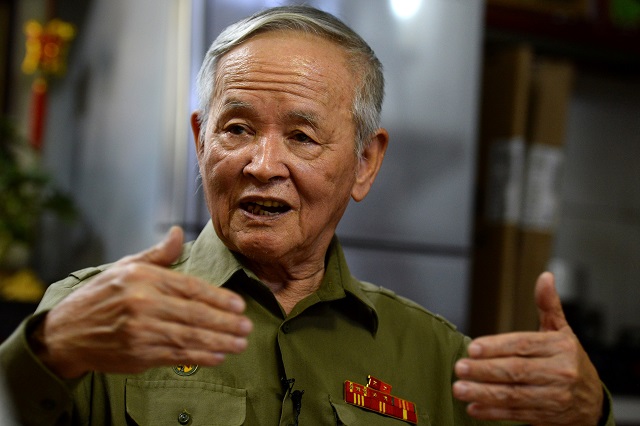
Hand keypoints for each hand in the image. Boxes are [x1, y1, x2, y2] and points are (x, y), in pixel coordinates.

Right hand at [31, 227, 252, 378]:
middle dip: (225, 322)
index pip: (190, 287)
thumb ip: (157, 255)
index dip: (218, 298)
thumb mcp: (125, 267)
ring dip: (219, 341)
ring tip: (240, 343)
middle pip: (194, 314)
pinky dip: (200, 357)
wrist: (67, 332)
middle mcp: (142, 304)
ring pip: (189, 336)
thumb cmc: (100, 296)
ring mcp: (140, 331)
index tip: (239, 305)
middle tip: (246, 327)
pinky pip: (176, 355)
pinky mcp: (138, 354)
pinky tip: (217, 356)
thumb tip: (178, 233)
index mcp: (143, 279)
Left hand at [453, 272, 603, 424]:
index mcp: (560, 347)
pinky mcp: (546, 416)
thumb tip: (545, 277)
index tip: (472, 347)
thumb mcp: (562, 332)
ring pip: (514, 394)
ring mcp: (553, 397)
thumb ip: (548, 306)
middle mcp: (559, 372)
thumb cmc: (570, 361)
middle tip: (459, 368)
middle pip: (515, 370)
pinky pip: (516, 414)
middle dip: (484, 370)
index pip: (523, 345)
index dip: (496, 346)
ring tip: (460, 388)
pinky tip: (473, 408)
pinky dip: (493, 413)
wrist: (592, 401)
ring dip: (483, 393)